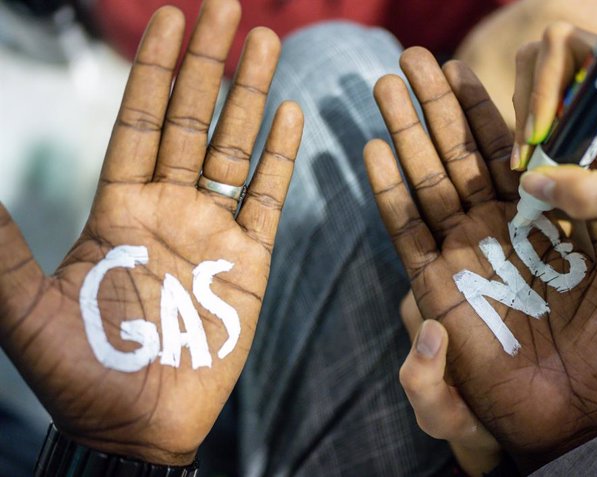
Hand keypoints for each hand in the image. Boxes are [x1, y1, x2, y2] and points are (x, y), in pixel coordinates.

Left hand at [0, 0, 302, 464]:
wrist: (141, 426)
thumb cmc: (83, 375)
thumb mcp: (26, 311)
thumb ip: (2, 250)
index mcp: (117, 210)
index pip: (138, 120)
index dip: (153, 69)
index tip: (169, 19)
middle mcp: (167, 209)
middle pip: (190, 120)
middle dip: (207, 63)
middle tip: (226, 8)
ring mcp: (213, 232)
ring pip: (234, 149)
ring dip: (251, 97)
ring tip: (266, 44)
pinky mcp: (251, 263)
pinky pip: (268, 199)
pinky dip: (282, 158)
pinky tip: (292, 116)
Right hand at [364, 47, 596, 469]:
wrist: (572, 414)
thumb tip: (585, 160)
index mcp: (533, 221)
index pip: (502, 152)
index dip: (480, 110)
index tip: (461, 69)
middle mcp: (489, 229)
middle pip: (454, 156)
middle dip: (432, 106)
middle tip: (408, 59)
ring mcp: (459, 253)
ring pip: (426, 181)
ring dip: (405, 133)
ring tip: (385, 85)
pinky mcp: (433, 285)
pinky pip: (405, 230)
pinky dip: (389, 191)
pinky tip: (375, 148)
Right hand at [511, 22, 596, 219]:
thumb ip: (588, 194)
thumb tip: (532, 183)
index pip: (567, 46)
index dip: (544, 87)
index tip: (542, 137)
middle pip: (544, 53)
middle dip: (529, 104)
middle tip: (532, 151)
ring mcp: (590, 76)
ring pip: (532, 69)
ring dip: (525, 113)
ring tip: (533, 155)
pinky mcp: (578, 93)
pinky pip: (536, 91)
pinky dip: (528, 122)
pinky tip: (539, 153)